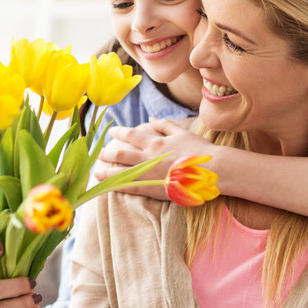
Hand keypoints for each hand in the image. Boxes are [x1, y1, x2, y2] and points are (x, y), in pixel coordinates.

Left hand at [95, 118, 213, 199]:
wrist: (211, 170)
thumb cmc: (199, 150)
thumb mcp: (182, 132)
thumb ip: (164, 125)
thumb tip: (151, 118)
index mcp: (155, 142)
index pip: (131, 135)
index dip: (119, 133)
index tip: (111, 131)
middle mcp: (148, 156)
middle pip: (121, 153)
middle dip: (108, 153)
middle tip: (99, 153)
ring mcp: (149, 173)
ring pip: (122, 172)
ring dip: (107, 171)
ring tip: (96, 171)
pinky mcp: (153, 188)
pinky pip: (131, 188)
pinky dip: (118, 187)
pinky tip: (108, 187)